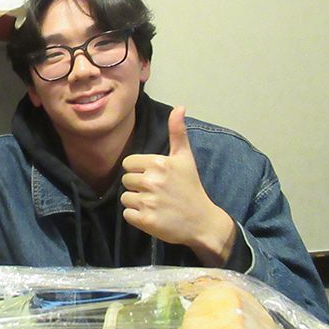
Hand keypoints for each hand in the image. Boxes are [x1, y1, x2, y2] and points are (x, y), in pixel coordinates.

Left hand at [121, 106, 235, 265]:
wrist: (203, 222)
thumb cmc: (191, 187)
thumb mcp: (185, 158)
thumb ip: (178, 132)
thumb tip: (179, 107)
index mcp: (158, 163)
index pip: (128, 164)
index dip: (139, 171)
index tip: (155, 177)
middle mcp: (151, 181)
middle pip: (125, 180)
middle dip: (138, 186)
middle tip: (157, 192)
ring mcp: (148, 201)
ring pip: (125, 197)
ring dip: (136, 202)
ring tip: (155, 204)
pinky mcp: (145, 220)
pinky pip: (127, 214)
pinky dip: (136, 217)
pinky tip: (153, 215)